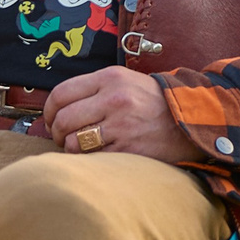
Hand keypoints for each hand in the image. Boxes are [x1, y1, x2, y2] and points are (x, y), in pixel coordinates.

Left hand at [39, 67, 196, 163]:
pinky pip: (92, 159)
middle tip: (62, 138)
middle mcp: (114, 99)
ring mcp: (122, 126)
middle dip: (56, 133)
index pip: (61, 93)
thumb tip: (55, 110)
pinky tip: (97, 157)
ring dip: (71, 149)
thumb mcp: (125, 81)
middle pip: (63, 119)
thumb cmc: (153, 102)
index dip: (48, 111)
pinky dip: (88, 161)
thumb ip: (93, 90)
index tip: (50, 120)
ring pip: (73, 142)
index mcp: (110, 78)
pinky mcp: (129, 150)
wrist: (192, 119)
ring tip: (81, 148)